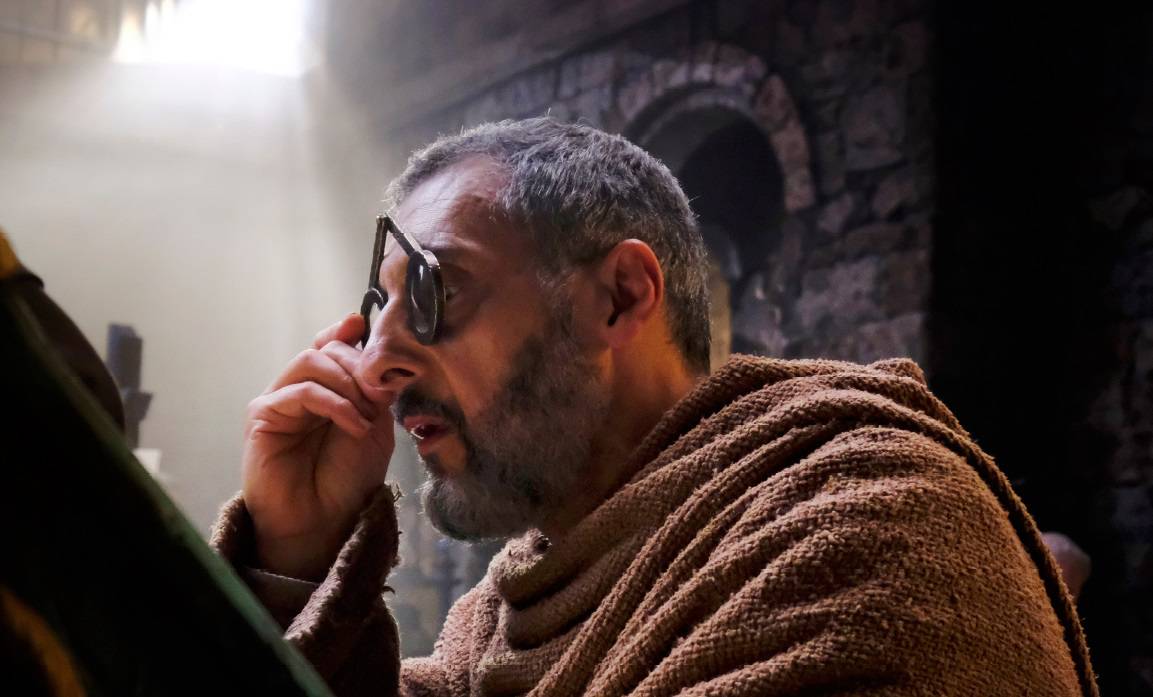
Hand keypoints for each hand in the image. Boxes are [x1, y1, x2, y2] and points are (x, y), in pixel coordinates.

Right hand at [242, 314, 394, 580]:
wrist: (325, 521)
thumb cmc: (349, 478)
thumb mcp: (375, 424)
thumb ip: (371, 385)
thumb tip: (364, 339)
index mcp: (327, 388)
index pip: (330, 344)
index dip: (344, 330)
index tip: (362, 324)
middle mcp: (300, 389)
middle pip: (327, 349)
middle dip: (360, 368)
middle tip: (380, 399)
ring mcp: (279, 400)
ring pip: (312, 361)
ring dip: (348, 384)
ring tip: (367, 416)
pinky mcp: (262, 416)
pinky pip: (301, 391)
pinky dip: (335, 403)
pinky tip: (355, 425)